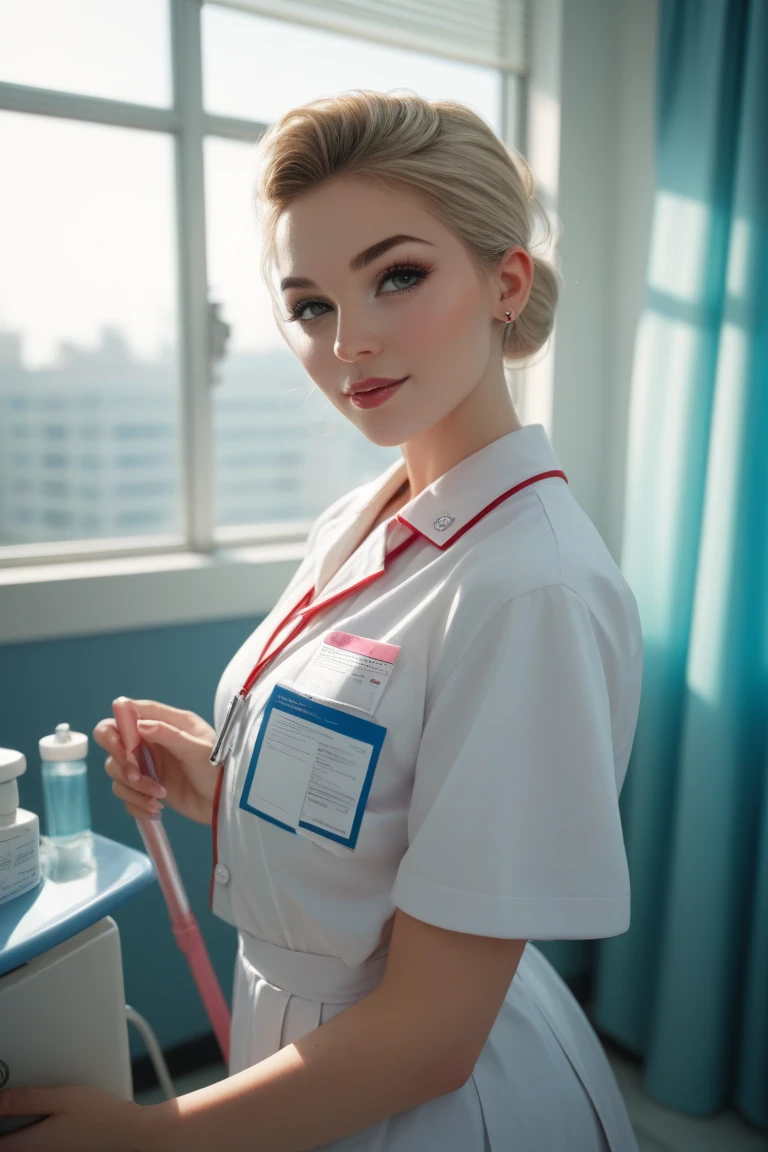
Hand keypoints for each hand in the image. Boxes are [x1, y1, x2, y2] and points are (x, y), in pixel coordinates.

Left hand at [0, 1084, 149, 1150]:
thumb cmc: (101, 1116)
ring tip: (39, 1110)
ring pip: (26, 1145)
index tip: (4, 1107)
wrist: (130, 1133)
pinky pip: (41, 1146)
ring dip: (25, 1129)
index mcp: (31, 1144)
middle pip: (10, 1144)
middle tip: (19, 1104)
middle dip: (10, 1124)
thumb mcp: (62, 1097)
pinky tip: (54, 1120)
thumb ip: (27, 1099)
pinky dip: (40, 1134)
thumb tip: (0, 1099)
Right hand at [93, 700, 218, 825]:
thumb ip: (170, 735)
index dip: (119, 726)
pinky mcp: (146, 787)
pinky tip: (156, 809)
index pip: (129, 712)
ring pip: (117, 771)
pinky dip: (136, 803)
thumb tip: (140, 725)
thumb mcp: (198, 750)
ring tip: (159, 797)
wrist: (226, 805)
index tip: (126, 748)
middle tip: (137, 775)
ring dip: (133, 787)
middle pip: (113, 741)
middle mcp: (152, 741)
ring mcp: (148, 765)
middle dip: (121, 761)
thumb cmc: (219, 770)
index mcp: (166, 722)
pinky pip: (125, 794)